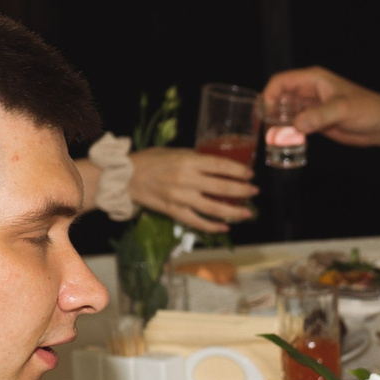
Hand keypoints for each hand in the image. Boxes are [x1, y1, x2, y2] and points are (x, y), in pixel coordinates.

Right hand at [129, 146, 256, 232]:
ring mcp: (182, 198)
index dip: (239, 171)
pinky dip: (213, 227)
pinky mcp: (175, 212)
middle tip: (254, 192)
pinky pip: (198, 222)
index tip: (250, 174)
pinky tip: (225, 227)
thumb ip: (196, 158)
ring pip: (214, 208)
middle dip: (243, 190)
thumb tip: (218, 165)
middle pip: (223, 188)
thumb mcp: (175, 152)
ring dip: (234, 212)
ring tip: (248, 213)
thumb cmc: (150, 160)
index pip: (221, 166)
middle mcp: (188, 180)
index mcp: (189, 161)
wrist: (125, 177)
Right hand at [261, 65, 379, 148]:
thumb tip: (297, 125)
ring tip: (272, 138)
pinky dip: (289, 132)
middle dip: (271, 111)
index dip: (269, 95)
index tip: (265, 113)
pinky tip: (285, 143)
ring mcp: (312, 107)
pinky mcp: (317, 122)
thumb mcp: (343, 109)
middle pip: (280, 97)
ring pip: (286, 112)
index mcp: (313, 79)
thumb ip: (319, 116)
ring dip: (278, 124)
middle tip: (265, 130)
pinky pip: (297, 125)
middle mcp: (309, 91)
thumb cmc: (368, 110)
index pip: (281, 82)